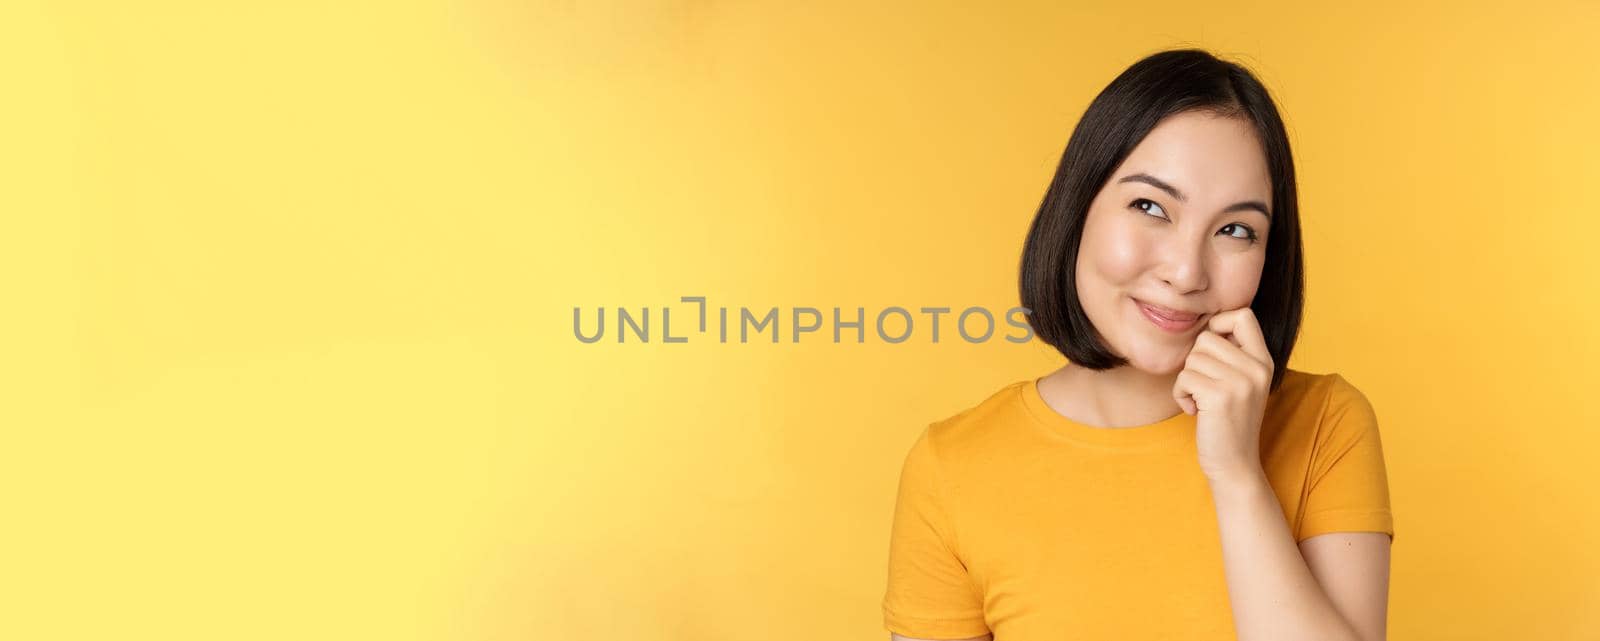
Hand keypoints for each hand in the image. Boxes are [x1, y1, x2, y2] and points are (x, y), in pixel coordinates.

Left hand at [1172, 307, 1274, 484]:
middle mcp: (1257, 368)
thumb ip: (1232, 355)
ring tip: (1200, 401)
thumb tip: (1206, 323)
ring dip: (1187, 381)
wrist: (1234, 464)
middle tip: (1204, 387)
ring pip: (1192, 358)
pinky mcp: (1220, 396)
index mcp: (1264, 360)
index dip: (1218, 324)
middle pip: (1206, 337)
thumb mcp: (1241, 383)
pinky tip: (1194, 411)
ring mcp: (1241, 381)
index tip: (1211, 351)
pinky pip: (1184, 377)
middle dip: (1195, 362)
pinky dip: (1181, 394)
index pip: (1243, 315)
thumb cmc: (1228, 421)